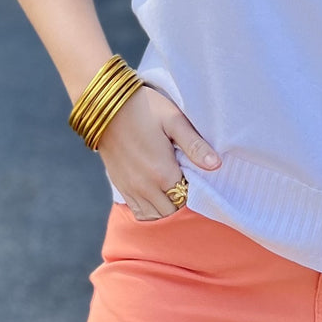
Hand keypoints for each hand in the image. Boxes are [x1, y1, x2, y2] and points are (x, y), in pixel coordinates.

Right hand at [96, 85, 220, 219]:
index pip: (187, 198)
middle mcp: (145, 187)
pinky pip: (138, 211)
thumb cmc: (144, 108)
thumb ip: (195, 146)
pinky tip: (156, 192)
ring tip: (172, 186)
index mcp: (162, 173)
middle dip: (182, 200)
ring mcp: (130, 189)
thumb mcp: (174, 120)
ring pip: (154, 215)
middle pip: (172, 211)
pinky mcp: (120, 186)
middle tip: (186, 179)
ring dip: (166, 207)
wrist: (105, 105)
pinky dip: (150, 208)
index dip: (195, 190)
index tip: (196, 175)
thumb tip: (216, 165)